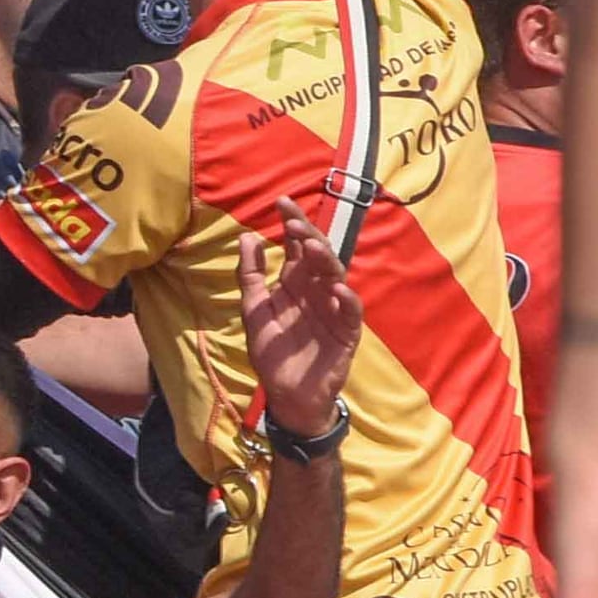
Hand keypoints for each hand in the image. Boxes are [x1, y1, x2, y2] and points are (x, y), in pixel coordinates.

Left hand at [234, 221, 358, 444]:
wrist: (288, 394)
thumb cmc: (274, 351)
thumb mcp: (255, 310)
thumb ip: (251, 275)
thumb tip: (247, 237)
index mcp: (296, 282)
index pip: (296, 247)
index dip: (293, 225)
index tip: (282, 203)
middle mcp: (317, 290)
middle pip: (317, 256)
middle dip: (308, 238)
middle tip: (294, 224)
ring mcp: (334, 308)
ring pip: (336, 276)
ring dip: (325, 261)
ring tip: (310, 248)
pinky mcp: (347, 332)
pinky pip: (351, 312)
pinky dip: (346, 299)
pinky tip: (338, 288)